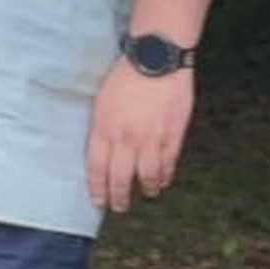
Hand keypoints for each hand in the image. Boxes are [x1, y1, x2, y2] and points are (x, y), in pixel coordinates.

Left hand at [86, 57, 195, 211]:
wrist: (156, 61)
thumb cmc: (124, 77)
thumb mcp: (101, 101)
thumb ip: (102, 128)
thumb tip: (103, 149)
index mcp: (104, 128)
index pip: (96, 167)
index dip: (97, 187)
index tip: (98, 200)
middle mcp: (126, 138)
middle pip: (120, 177)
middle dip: (119, 197)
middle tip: (119, 207)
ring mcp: (151, 139)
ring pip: (147, 176)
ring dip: (146, 189)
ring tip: (147, 195)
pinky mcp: (173, 135)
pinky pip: (168, 164)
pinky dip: (165, 176)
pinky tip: (163, 181)